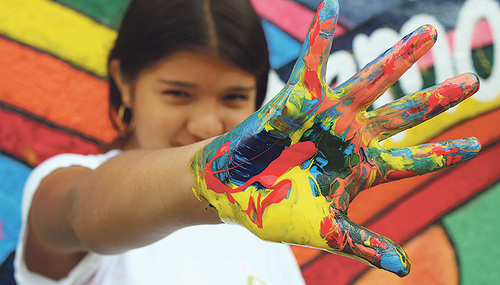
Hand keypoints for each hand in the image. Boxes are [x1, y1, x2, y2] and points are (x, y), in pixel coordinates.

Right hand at [191, 0, 479, 276]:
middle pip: (403, 114)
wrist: (235, 190)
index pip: (411, 161)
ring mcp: (327, 115)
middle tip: (471, 82)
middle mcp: (350, 137)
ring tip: (426, 34)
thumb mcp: (324, 230)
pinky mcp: (299, 99)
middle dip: (437, 98)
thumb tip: (406, 268)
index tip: (472, 148)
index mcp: (360, 168)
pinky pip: (312, 60)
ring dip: (398, 57)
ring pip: (371, 80)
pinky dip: (320, 35)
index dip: (442, 155)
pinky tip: (331, 5)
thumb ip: (362, 243)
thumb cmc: (275, 208)